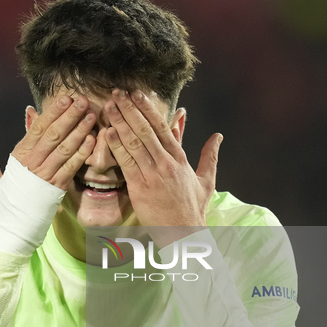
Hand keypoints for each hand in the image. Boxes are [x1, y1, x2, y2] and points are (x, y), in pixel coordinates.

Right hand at [0, 95, 96, 215]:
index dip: (52, 112)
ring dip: (79, 130)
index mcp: (19, 157)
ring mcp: (46, 176)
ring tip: (91, 116)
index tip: (64, 99)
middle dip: (69, 116)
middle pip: (54, 135)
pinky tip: (91, 140)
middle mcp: (33, 164)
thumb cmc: (4, 202)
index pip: (37, 129)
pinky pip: (71, 167)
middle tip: (82, 101)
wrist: (13, 227)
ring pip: (65, 149)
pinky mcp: (57, 188)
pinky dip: (82, 153)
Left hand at [104, 89, 221, 238]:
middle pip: (146, 130)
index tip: (137, 94)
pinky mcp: (140, 188)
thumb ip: (209, 155)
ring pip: (134, 142)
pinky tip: (108, 132)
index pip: (162, 128)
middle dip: (131, 109)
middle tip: (118, 92)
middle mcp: (166, 163)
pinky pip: (126, 162)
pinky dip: (117, 146)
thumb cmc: (192, 209)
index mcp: (180, 159)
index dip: (148, 109)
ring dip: (121, 122)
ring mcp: (152, 175)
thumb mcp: (205, 179)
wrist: (184, 234)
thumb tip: (218, 136)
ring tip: (110, 106)